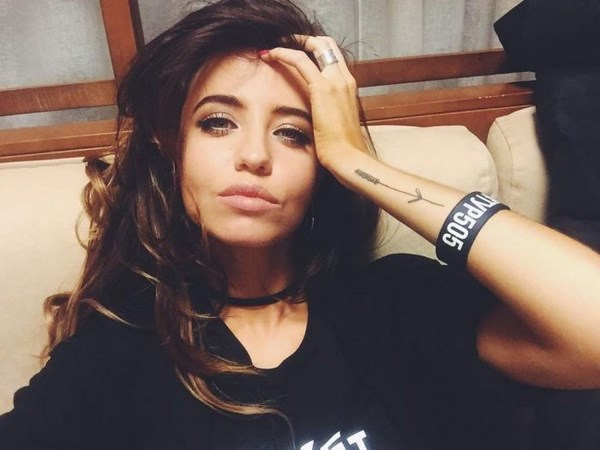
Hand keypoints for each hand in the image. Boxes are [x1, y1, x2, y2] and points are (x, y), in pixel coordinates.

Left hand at [259, 36, 367, 168]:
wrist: (349, 159)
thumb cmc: (342, 150)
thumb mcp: (336, 125)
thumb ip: (328, 114)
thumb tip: (317, 117)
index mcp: (348, 87)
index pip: (331, 57)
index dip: (312, 49)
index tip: (294, 53)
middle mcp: (344, 79)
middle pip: (325, 44)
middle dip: (302, 40)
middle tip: (282, 44)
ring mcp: (336, 82)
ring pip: (314, 46)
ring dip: (290, 43)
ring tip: (271, 49)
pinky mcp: (323, 89)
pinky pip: (300, 60)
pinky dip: (283, 54)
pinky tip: (270, 55)